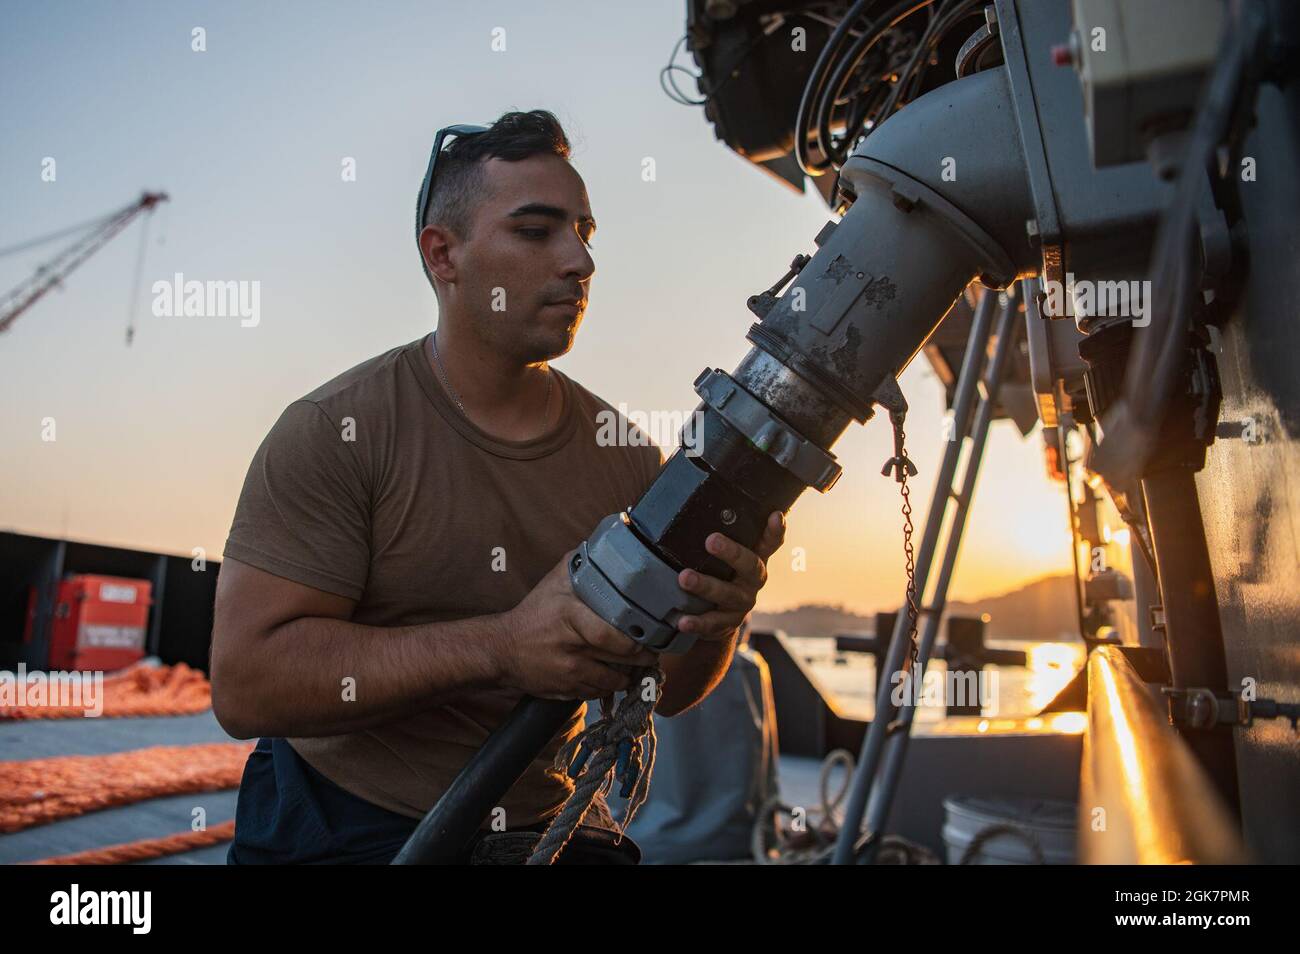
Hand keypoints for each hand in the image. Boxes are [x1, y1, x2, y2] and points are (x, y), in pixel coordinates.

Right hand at [492, 551, 658, 700]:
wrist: (503, 648)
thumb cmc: (535, 612)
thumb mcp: (554, 582)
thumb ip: (581, 565)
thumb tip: (610, 551)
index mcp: (569, 616)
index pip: (609, 635)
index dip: (634, 641)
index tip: (648, 636)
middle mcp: (570, 647)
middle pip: (621, 659)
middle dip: (643, 657)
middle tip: (653, 649)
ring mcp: (569, 672)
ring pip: (614, 680)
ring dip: (630, 674)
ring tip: (637, 664)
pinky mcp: (566, 690)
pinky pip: (600, 692)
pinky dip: (611, 685)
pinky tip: (614, 674)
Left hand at [675, 511, 785, 641]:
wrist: (717, 618)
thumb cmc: (717, 573)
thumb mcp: (719, 556)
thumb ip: (712, 534)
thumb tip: (676, 499)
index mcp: (754, 559)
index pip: (770, 542)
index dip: (775, 530)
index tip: (775, 516)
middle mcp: (753, 581)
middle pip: (750, 566)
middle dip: (732, 553)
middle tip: (711, 540)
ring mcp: (742, 603)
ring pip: (729, 595)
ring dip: (707, 586)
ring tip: (684, 578)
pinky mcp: (727, 624)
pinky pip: (713, 623)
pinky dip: (697, 622)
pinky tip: (682, 620)